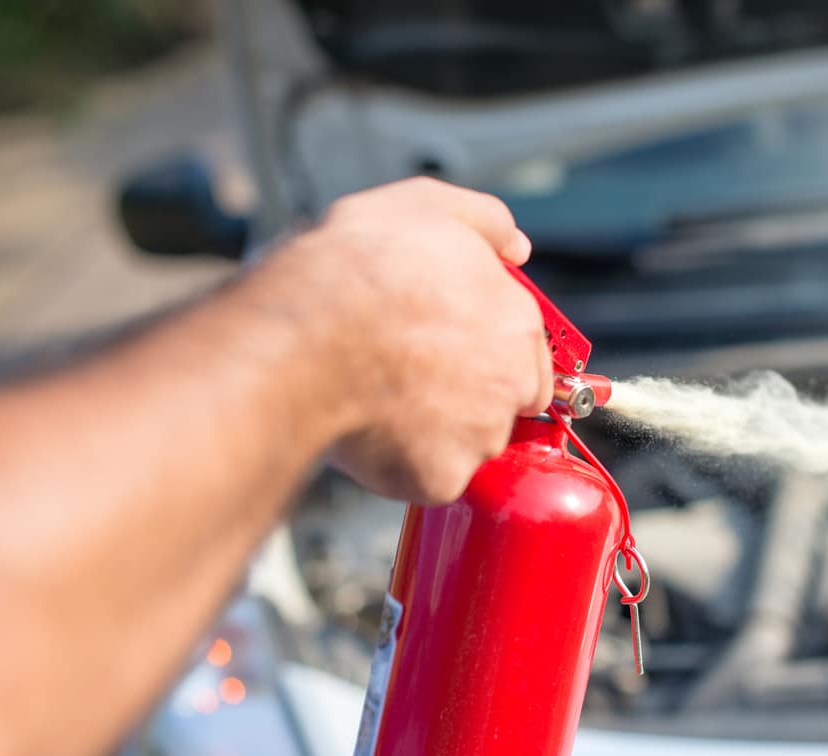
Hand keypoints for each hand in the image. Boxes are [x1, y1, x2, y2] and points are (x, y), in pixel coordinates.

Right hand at [254, 177, 553, 504]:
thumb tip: (517, 245)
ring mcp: (480, 434)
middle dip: (469, 393)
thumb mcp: (425, 206)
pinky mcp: (442, 476)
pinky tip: (371, 429)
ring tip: (383, 396)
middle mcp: (511, 380)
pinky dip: (403, 464)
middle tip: (413, 374)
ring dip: (435, 429)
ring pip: (467, 443)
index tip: (446, 345)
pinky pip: (428, 478)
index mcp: (515, 318)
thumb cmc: (356, 271)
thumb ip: (485, 222)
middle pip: (507, 400)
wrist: (302, 336)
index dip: (483, 346)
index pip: (525, 347)